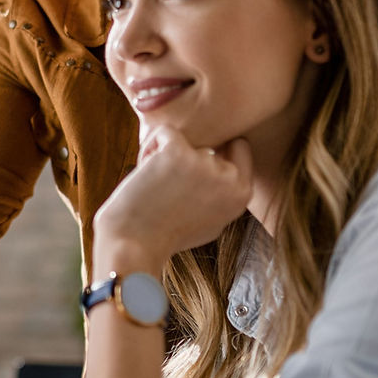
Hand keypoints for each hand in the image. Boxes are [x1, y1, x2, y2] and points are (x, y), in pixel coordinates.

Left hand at [92, 127, 252, 271]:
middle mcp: (229, 178)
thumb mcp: (213, 220)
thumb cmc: (168, 235)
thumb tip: (223, 160)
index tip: (193, 168)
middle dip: (187, 157)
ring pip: (185, 138)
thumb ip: (223, 193)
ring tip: (154, 184)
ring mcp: (205, 163)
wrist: (135, 245)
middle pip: (207, 145)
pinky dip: (149, 146)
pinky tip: (143, 171)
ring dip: (165, 154)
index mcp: (242, 194)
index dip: (216, 151)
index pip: (239, 147)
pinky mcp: (178, 152)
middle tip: (170, 186)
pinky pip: (164, 132)